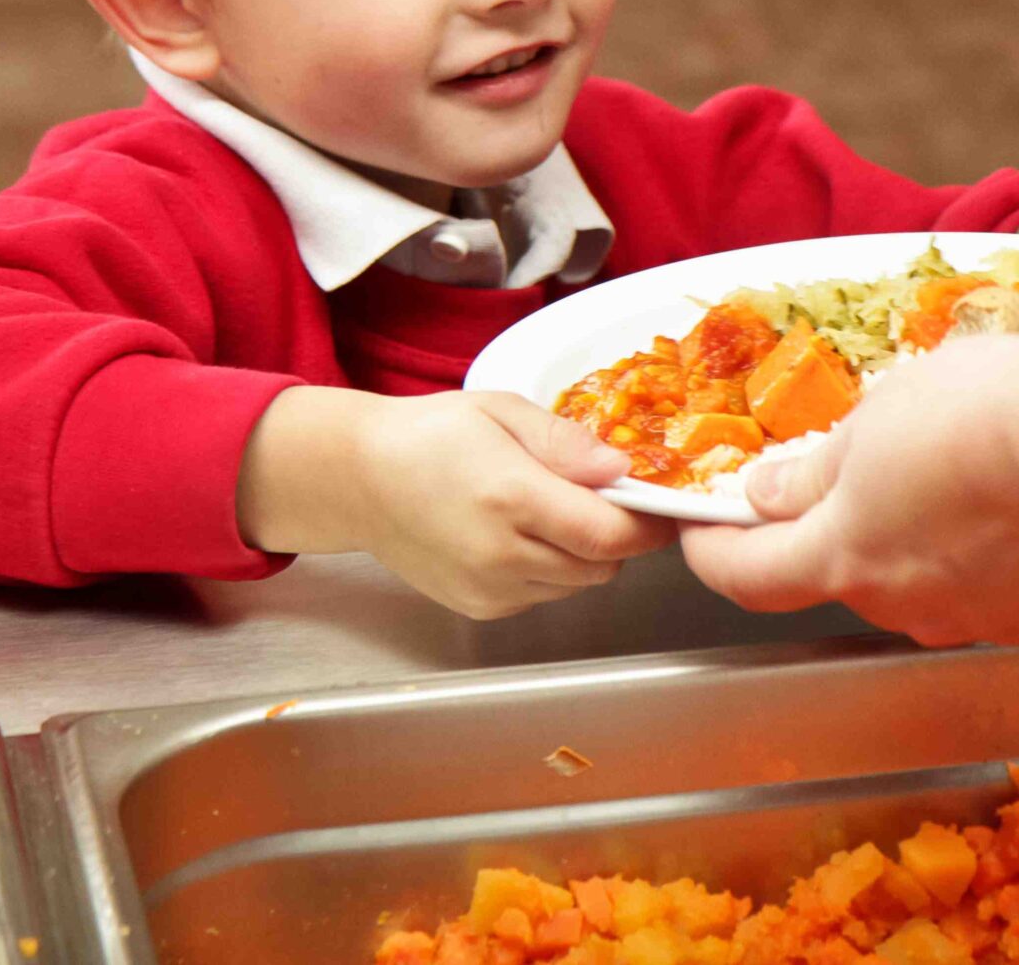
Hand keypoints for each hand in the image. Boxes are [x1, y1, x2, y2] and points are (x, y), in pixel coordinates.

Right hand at [238, 385, 674, 618]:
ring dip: (584, 555)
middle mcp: (499, 554)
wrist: (359, 479)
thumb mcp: (502, 410)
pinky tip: (522, 535)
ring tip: (553, 512)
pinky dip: (551, 571)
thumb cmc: (431, 434)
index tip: (659, 507)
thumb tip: (621, 470)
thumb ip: (565, 442)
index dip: (647, 526)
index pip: (608, 534)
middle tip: (602, 498)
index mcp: (509, 498)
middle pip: (600, 566)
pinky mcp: (479, 608)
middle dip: (616, 536)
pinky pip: (544, 596)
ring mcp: (488, 589)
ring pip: (576, 585)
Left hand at [679, 334, 1018, 645]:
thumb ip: (821, 470)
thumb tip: (769, 498)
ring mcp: (988, 621)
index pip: (753, 577)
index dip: (717, 556)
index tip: (704, 538)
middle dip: (858, 531)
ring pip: (943, 587)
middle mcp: (908, 606)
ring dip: (944, 545)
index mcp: (846, 553)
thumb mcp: (878, 415)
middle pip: (857, 575)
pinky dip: (1017, 557)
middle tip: (884, 470)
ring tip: (983, 478)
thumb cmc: (982, 413)